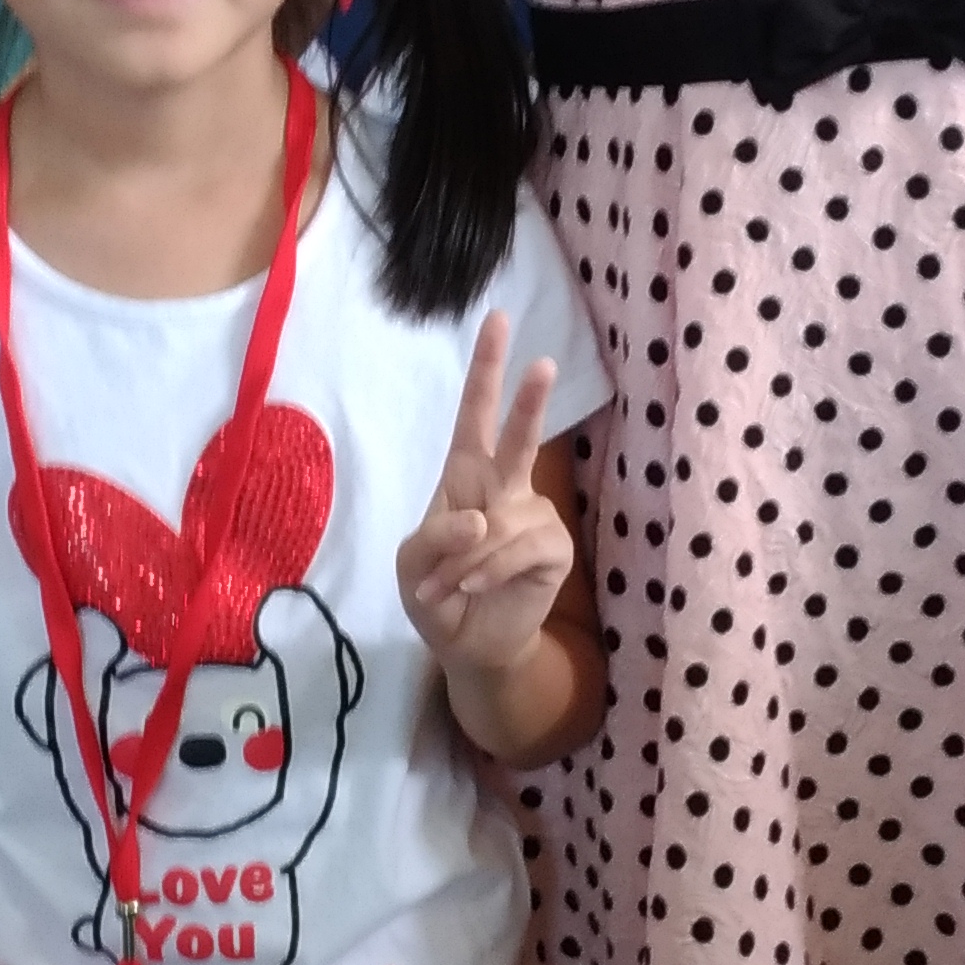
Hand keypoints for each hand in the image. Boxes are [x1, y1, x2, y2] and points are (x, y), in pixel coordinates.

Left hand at [396, 312, 572, 680]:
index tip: (497, 318)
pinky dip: (489, 570)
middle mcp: (505, 488)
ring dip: (467, 559)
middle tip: (543, 364)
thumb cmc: (436, 593)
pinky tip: (473, 587)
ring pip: (502, 522)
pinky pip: (520, 549)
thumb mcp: (412, 564)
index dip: (487, 368)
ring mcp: (533, 517)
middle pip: (519, 438)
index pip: (477, 414)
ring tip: (447, 586)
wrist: (466, 646)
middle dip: (530, 402)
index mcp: (466, 476)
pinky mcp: (553, 550)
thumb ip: (435, 536)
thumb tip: (482, 519)